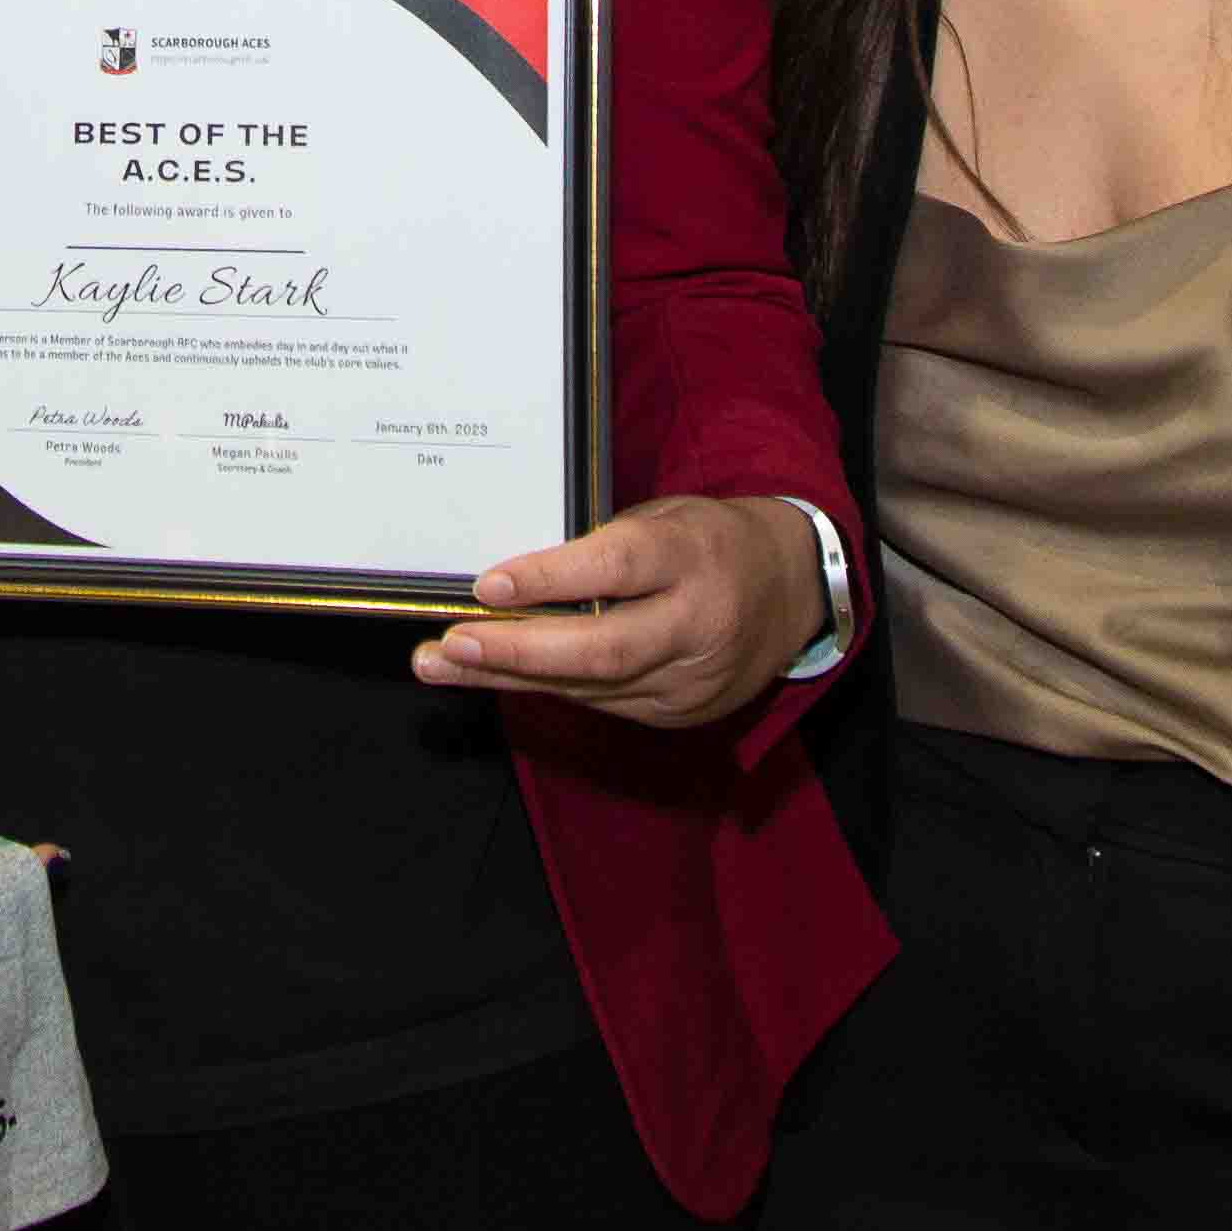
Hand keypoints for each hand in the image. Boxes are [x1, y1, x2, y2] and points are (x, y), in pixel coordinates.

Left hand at [410, 495, 821, 730]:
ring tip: (442, 665)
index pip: (618, 568)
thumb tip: (511, 577)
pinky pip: (601, 703)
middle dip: (517, 650)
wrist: (789, 592)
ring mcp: (693, 679)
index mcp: (695, 556)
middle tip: (450, 644)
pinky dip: (546, 687)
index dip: (550, 578)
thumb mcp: (664, 517)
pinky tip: (495, 676)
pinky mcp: (681, 713)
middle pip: (602, 648)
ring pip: (590, 686)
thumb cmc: (709, 541)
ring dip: (510, 677)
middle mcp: (699, 623)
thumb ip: (601, 547)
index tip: (487, 586)